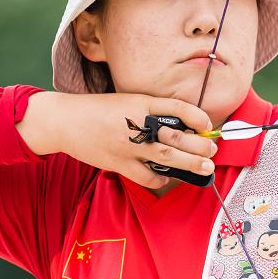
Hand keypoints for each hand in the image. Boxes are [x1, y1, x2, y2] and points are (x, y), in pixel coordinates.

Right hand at [16, 91, 218, 188]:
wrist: (65, 121)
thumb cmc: (98, 110)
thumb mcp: (126, 101)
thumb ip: (150, 110)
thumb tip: (180, 124)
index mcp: (140, 103)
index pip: (177, 107)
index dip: (197, 116)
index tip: (207, 125)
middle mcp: (137, 124)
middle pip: (177, 136)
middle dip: (200, 146)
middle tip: (213, 151)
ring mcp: (128, 146)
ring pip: (167, 157)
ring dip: (190, 164)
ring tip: (206, 168)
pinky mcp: (119, 163)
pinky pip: (146, 175)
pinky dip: (160, 178)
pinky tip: (168, 177)